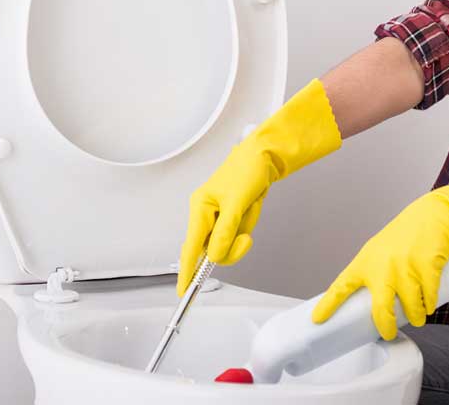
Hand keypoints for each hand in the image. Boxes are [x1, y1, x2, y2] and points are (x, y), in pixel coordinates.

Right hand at [177, 78, 342, 295]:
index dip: (187, 271)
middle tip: (246, 237)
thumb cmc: (248, 170)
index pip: (191, 247)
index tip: (184, 292)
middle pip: (212, 249)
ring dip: (244, 230)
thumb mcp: (237, 201)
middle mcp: (205, 214)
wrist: (265, 156)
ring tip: (250, 207)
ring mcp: (218, 217)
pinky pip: (239, 233)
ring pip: (229, 242)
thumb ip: (225, 230)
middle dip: (232, 245)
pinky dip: (249, 223)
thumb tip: (215, 255)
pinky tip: (252, 206)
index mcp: (200, 207)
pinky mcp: (231, 217)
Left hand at [311, 194, 448, 340]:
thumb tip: (369, 305)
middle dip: (385, 326)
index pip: (342, 286)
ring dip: (416, 317)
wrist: (432, 215)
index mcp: (365, 262)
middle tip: (388, 333)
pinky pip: (429, 297)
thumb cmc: (404, 237)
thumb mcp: (379, 253)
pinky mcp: (427, 266)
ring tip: (417, 316)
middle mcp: (382, 265)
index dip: (328, 305)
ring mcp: (405, 266)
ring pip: (411, 307)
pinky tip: (429, 304)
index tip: (317, 320)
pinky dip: (430, 305)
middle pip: (381, 308)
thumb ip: (373, 275)